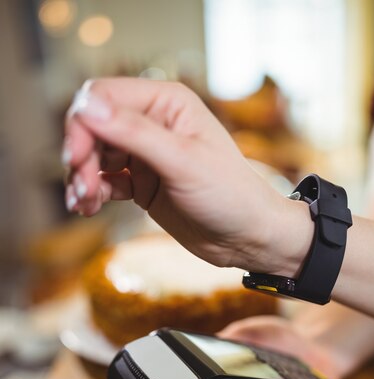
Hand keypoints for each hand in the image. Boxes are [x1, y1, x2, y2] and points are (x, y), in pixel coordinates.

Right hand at [63, 77, 311, 275]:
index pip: (103, 97)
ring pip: (95, 155)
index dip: (82, 124)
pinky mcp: (142, 183)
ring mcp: (146, 154)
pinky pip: (105, 181)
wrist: (248, 238)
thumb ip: (135, 133)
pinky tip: (89, 209)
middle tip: (82, 189)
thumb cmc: (229, 196)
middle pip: (93, 126)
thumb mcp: (183, 162)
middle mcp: (153, 123)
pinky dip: (93, 193)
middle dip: (81, 156)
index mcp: (166, 103)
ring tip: (84, 203)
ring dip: (83, 177)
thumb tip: (87, 107)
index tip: (76, 158)